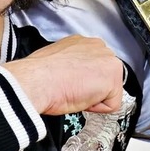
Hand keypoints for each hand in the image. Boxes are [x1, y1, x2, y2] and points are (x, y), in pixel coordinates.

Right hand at [3, 35, 124, 115]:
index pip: (94, 67)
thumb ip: (71, 65)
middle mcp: (97, 46)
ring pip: (110, 91)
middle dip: (93, 88)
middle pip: (105, 78)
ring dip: (94, 97)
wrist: (37, 81)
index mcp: (82, 42)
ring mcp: (107, 59)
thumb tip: (71, 76)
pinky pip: (111, 105)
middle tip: (72, 89)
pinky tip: (81, 97)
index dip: (83, 82)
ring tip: (75, 92)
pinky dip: (97, 108)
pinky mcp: (112, 76)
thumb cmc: (39, 75)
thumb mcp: (55, 62)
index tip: (70, 84)